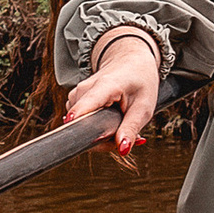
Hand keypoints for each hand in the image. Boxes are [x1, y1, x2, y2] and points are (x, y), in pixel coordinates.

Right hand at [64, 31, 161, 153]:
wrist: (131, 62)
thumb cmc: (140, 82)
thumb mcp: (144, 107)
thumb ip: (131, 129)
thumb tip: (122, 150)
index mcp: (105, 86)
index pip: (86, 104)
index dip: (78, 117)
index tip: (69, 126)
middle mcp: (84, 89)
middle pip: (84, 126)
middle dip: (105, 139)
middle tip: (129, 137)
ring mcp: (77, 94)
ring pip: (82, 127)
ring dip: (102, 134)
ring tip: (121, 124)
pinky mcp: (75, 100)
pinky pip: (81, 123)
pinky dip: (96, 127)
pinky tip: (111, 121)